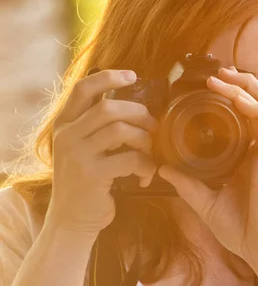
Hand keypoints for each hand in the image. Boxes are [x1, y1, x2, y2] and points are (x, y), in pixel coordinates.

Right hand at [46, 69, 158, 234]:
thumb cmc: (87, 180)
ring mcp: (77, 155)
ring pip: (122, 130)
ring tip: (150, 154)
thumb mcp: (84, 147)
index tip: (133, 76)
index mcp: (65, 124)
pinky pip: (130, 159)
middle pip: (109, 108)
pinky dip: (146, 166)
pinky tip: (146, 176)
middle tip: (153, 128)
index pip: (82, 88)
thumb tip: (134, 106)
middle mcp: (66, 136)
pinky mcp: (92, 175)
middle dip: (140, 114)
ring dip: (145, 141)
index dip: (109, 77)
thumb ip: (98, 126)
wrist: (72, 219)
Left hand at [158, 66, 257, 270]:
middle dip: (242, 84)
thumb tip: (163, 168)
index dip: (234, 97)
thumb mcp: (206, 203)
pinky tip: (238, 99)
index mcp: (250, 156)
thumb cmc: (243, 229)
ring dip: (247, 88)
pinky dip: (255, 108)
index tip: (210, 86)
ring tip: (224, 77)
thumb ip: (188, 184)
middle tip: (218, 72)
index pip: (247, 117)